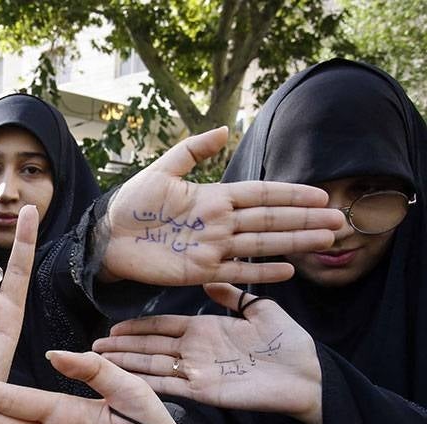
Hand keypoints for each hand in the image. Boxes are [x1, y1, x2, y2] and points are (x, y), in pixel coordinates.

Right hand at [91, 282, 322, 423]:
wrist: (307, 375)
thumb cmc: (290, 343)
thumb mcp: (261, 310)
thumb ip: (234, 296)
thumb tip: (211, 282)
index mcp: (206, 330)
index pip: (163, 327)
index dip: (138, 327)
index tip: (114, 325)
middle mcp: (196, 352)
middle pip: (150, 348)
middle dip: (122, 347)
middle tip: (94, 345)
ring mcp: (198, 372)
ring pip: (153, 367)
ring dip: (126, 364)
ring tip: (99, 361)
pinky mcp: (205, 392)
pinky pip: (170, 386)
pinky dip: (146, 384)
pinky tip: (124, 380)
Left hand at [100, 127, 344, 284]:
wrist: (105, 238)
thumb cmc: (130, 203)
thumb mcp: (161, 171)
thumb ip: (193, 152)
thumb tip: (226, 130)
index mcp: (213, 198)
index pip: (261, 194)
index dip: (290, 194)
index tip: (320, 195)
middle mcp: (219, 223)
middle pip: (270, 219)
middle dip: (304, 219)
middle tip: (339, 220)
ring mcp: (211, 248)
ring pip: (261, 244)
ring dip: (294, 242)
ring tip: (326, 239)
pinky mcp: (198, 271)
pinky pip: (236, 272)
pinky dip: (261, 272)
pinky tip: (288, 270)